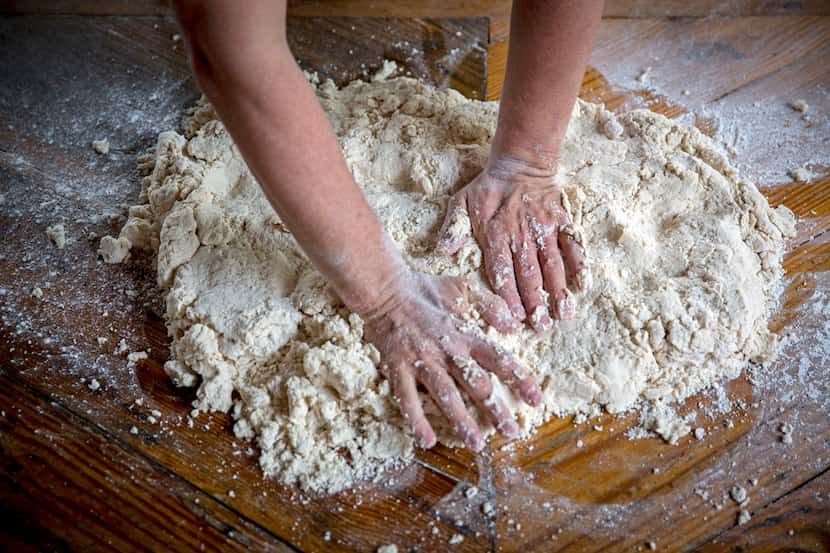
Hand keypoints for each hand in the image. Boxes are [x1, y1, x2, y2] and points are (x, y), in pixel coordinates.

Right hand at [361, 271, 542, 450]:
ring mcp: (422, 360)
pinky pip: (407, 398)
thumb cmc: (425, 290)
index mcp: (465, 333)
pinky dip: (417, 419)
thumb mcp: (463, 288)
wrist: (384, 289)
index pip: (499, 359)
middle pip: (477, 384)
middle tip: (511, 433)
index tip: (536, 400)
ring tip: (476, 443)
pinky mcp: (398, 367)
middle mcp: (447, 350)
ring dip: (462, 421)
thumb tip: (515, 324)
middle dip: (496, 410)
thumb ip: (491, 304)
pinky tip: (427, 440)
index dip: (520, 380)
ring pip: (446, 395)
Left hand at [437, 158, 586, 329]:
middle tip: (542, 328)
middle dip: (536, 303)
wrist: (520, 163)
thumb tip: (442, 251)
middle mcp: (521, 236)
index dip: (509, 298)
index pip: (502, 273)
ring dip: (558, 292)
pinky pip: (573, 245)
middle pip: (530, 275)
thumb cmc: (487, 189)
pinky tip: (583, 286)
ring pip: (553, 265)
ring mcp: (544, 229)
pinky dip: (580, 264)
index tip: (515, 319)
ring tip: (563, 315)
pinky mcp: (562, 221)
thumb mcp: (461, 203)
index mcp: (495, 236)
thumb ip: (453, 228)